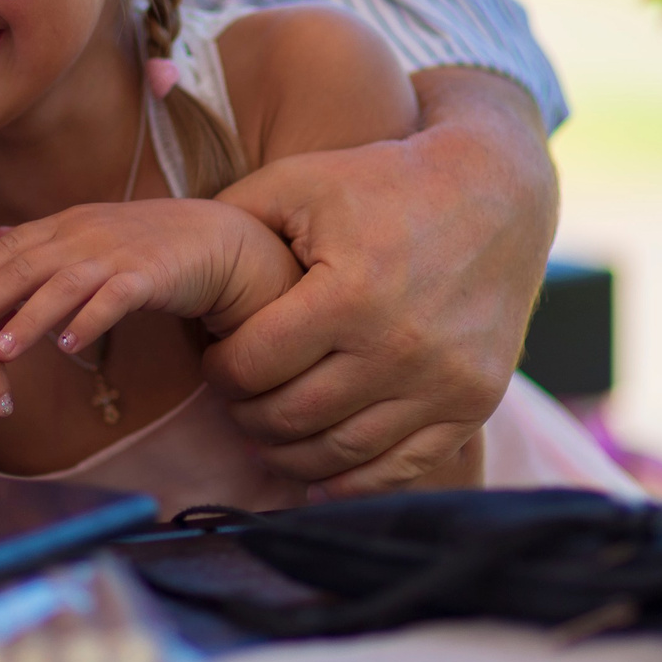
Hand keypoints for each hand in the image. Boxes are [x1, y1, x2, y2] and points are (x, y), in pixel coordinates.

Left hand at [0, 198, 300, 359]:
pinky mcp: (151, 274)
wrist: (217, 237)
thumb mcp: (88, 233)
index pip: (4, 252)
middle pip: (22, 266)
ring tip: (1, 351)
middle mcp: (83, 234)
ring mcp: (117, 252)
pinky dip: (90, 320)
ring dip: (29, 316)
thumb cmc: (147, 244)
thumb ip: (40, 240)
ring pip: (63, 283)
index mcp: (63, 226)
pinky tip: (70, 347)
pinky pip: (115, 298)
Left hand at [205, 68, 556, 495]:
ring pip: (339, 452)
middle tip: (238, 397)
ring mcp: (444, 382)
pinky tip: (319, 468)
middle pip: (290, 417)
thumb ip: (230, 223)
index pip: (253, 367)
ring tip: (268, 429)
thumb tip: (166, 266)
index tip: (216, 360)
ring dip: (290, 452)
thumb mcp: (298, 183)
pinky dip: (351, 478)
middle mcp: (400, 347)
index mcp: (350, 293)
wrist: (496, 191)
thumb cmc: (380, 182)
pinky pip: (399, 467)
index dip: (219, 371)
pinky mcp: (475, 403)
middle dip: (247, 414)